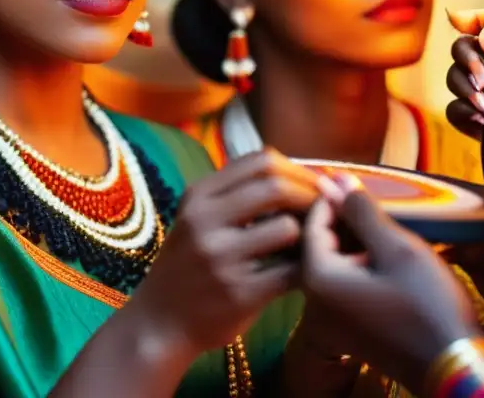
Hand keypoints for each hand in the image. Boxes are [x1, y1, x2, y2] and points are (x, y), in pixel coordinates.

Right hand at [128, 150, 317, 355]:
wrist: (159, 323)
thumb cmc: (189, 267)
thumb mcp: (197, 220)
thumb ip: (236, 196)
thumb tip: (301, 177)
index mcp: (197, 195)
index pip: (259, 160)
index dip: (296, 169)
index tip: (312, 187)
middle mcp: (204, 220)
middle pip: (275, 185)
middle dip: (310, 195)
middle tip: (324, 212)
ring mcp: (220, 257)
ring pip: (288, 227)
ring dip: (309, 236)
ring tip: (312, 245)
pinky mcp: (238, 293)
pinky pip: (291, 271)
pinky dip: (306, 269)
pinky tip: (304, 274)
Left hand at [300, 175, 478, 392]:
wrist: (457, 369)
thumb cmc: (428, 306)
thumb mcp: (398, 249)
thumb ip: (363, 212)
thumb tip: (336, 179)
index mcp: (319, 279)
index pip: (312, 222)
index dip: (333, 197)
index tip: (353, 178)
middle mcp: (315, 301)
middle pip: (321, 243)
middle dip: (345, 218)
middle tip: (372, 198)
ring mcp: (332, 318)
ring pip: (336, 262)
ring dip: (357, 241)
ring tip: (386, 222)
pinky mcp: (351, 328)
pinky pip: (346, 284)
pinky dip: (363, 264)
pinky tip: (388, 254)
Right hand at [445, 9, 483, 195]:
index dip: (478, 18)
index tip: (459, 20)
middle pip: (469, 47)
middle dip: (468, 58)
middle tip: (483, 79)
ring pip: (456, 76)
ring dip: (464, 86)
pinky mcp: (481, 121)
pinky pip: (455, 109)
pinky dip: (463, 112)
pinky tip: (483, 122)